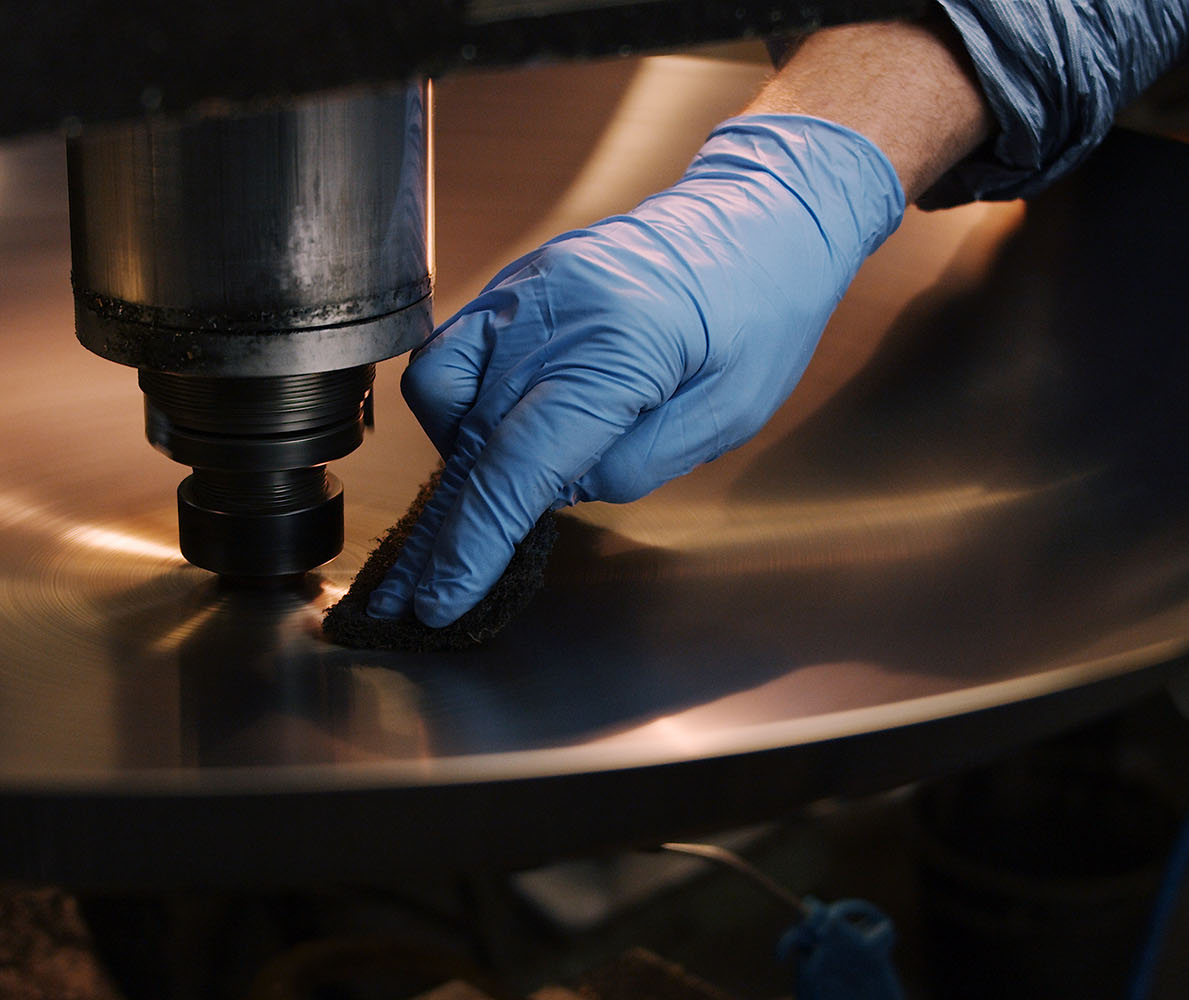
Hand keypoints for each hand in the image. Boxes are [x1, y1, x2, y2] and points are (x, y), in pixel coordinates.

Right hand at [367, 114, 903, 625]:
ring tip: (494, 491)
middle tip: (423, 589)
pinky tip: (500, 431)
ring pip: (441, 389)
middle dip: (445, 524)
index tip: (443, 596)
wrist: (764, 214)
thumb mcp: (727, 417)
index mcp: (615, 348)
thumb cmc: (764, 312)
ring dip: (456, 456)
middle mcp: (554, 310)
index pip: (518, 464)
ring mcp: (526, 288)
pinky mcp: (518, 281)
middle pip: (469, 439)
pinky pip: (456, 350)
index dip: (474, 540)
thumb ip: (634, 466)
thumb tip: (555, 494)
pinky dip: (461, 402)